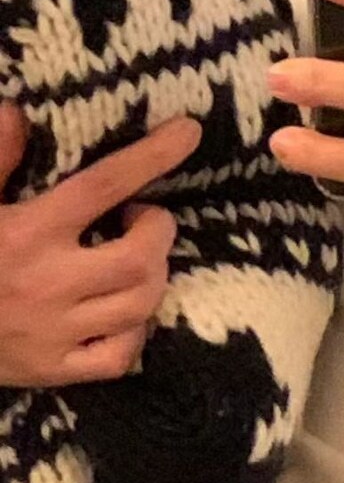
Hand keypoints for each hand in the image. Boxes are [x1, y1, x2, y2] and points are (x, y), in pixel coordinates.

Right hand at [0, 106, 202, 386]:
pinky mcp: (54, 371)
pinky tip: (122, 313)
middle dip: (158, 231)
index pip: (102, 185)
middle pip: (140, 257)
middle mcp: (48, 283)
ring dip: (153, 275)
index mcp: (26, 233)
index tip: (188, 132)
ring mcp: (55, 333)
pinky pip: (121, 355)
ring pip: (140, 303)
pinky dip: (135, 332)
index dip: (150, 156)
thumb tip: (17, 111)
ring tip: (135, 259)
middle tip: (144, 219)